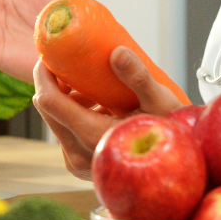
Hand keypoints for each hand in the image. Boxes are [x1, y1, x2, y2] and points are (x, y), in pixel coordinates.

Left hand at [30, 47, 186, 179]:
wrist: (177, 167)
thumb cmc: (173, 133)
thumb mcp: (159, 102)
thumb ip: (137, 77)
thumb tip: (117, 51)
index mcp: (92, 136)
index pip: (49, 101)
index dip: (43, 74)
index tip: (51, 54)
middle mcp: (78, 154)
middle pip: (48, 108)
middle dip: (55, 82)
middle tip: (73, 61)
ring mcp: (77, 163)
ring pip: (55, 119)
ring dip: (67, 98)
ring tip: (94, 85)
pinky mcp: (80, 165)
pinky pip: (65, 132)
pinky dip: (75, 113)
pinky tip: (99, 105)